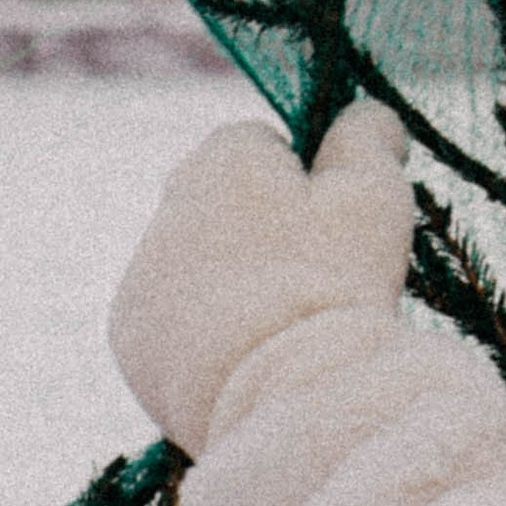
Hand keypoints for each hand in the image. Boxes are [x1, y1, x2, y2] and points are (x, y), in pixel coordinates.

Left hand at [108, 101, 416, 455]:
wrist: (283, 394)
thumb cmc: (334, 281)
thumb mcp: (375, 194)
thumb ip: (369, 136)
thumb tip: (366, 111)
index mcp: (222, 158)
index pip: (261, 144)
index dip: (304, 181)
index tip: (331, 228)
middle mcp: (167, 204)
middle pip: (221, 202)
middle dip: (260, 227)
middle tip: (312, 277)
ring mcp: (142, 275)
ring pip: (193, 261)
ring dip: (229, 279)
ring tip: (280, 325)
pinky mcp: (130, 337)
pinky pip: (170, 319)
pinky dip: (202, 331)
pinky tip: (244, 357)